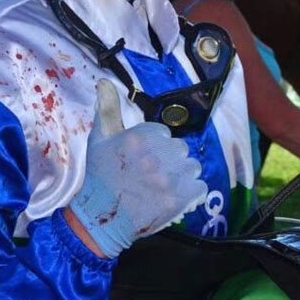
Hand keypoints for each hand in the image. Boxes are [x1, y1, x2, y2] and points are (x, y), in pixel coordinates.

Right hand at [69, 79, 207, 257]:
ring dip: (182, 176)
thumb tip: (104, 81)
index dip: (154, 146)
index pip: (164, 133)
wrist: (100, 219)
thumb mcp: (99, 138)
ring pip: (192, 167)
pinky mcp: (178, 201)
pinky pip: (200, 188)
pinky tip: (175, 198)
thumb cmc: (99, 176)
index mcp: (137, 138)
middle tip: (152, 174)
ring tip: (163, 186)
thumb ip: (107, 108)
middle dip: (169, 160)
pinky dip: (192, 194)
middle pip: (180, 149)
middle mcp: (154, 156)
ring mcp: (167, 180)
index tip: (141, 159)